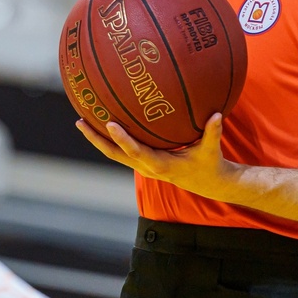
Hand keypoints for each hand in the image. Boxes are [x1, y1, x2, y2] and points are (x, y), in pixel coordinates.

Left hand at [76, 114, 237, 200]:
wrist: (208, 183)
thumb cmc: (209, 164)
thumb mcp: (212, 150)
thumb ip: (213, 132)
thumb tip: (217, 114)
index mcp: (160, 164)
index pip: (136, 151)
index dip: (122, 139)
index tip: (109, 123)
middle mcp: (147, 167)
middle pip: (114, 154)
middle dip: (96, 139)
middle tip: (80, 122)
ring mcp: (142, 166)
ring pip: (114, 153)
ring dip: (97, 139)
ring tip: (82, 120)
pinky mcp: (142, 163)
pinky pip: (121, 151)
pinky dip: (110, 139)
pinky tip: (101, 124)